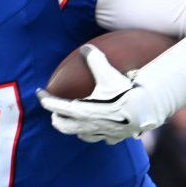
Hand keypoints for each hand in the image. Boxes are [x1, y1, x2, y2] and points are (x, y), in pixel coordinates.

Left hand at [38, 45, 159, 143]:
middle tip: (54, 112)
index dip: (46, 99)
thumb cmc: (125, 93)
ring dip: (75, 129)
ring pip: (81, 135)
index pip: (56, 106)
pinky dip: (98, 134)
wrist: (146, 111)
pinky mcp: (114, 138)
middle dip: (57, 119)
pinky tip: (101, 131)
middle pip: (64, 126)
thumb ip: (95, 59)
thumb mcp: (108, 74)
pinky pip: (102, 139)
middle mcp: (88, 125)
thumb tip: (85, 48)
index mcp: (82, 111)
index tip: (39, 94)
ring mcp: (101, 134)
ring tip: (74, 123)